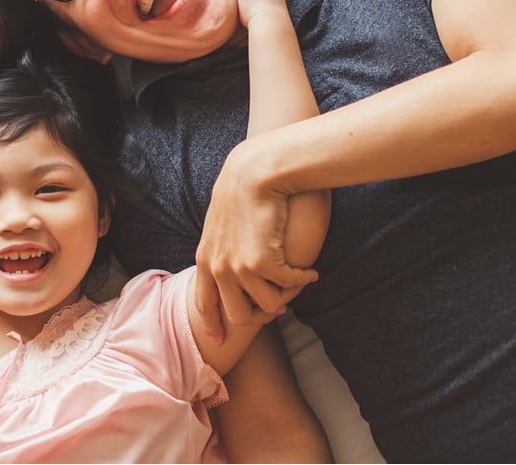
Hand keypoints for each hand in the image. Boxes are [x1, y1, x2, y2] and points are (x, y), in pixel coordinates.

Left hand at [193, 142, 318, 337]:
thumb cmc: (243, 190)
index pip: (204, 304)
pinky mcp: (262, 263)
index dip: (214, 325)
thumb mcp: (221, 223)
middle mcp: (217, 269)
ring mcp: (238, 269)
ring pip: (268, 306)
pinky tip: (311, 272)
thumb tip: (230, 265)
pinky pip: (288, 286)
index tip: (220, 343)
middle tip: (279, 307)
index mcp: (205, 259)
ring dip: (286, 297)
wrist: (255, 172)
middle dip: (260, 316)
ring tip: (298, 282)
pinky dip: (303, 280)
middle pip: (238, 315)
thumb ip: (222, 247)